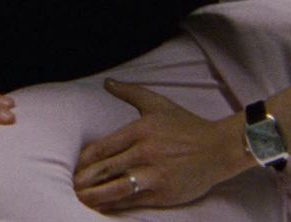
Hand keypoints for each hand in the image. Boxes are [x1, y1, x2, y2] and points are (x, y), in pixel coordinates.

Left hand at [73, 79, 245, 212]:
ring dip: (94, 196)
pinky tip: (103, 208)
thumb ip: (129, 92)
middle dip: (84, 180)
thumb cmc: (186, 125)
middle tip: (71, 185)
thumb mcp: (157, 104)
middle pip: (105, 170)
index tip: (75, 167)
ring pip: (115, 188)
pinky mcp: (163, 194)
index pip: (102, 148)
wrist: (219, 148)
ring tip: (80, 199)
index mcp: (139, 131)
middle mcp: (144, 153)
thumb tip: (107, 82)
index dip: (84, 160)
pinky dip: (115, 206)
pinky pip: (133, 202)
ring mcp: (154, 175)